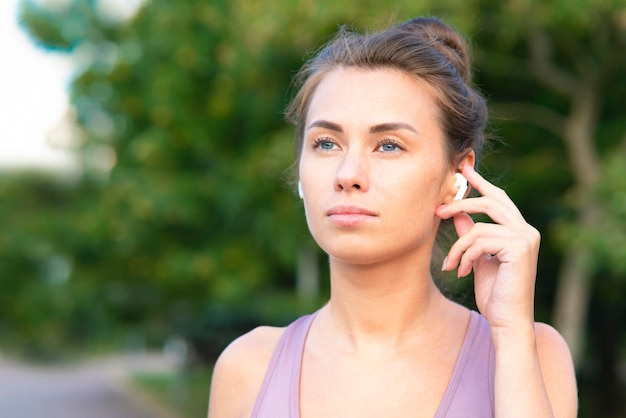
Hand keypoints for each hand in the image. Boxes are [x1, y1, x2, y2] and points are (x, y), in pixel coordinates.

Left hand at [435, 165, 540, 331]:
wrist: (506, 320)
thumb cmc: (494, 293)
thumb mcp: (476, 258)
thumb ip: (470, 234)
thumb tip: (456, 213)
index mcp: (519, 230)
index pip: (498, 198)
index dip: (480, 182)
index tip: (462, 168)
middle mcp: (527, 230)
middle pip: (490, 202)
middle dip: (460, 203)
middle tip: (437, 211)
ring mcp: (526, 237)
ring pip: (478, 227)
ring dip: (457, 247)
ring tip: (450, 265)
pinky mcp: (520, 248)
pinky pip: (479, 240)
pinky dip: (464, 256)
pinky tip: (460, 272)